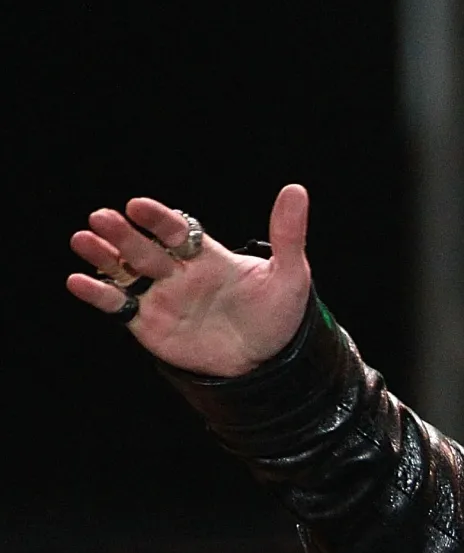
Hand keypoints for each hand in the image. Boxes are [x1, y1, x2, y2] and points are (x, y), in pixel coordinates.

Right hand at [66, 184, 313, 377]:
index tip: (138, 206)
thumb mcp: (290, 274)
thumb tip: (296, 190)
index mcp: (206, 255)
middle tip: (101, 217)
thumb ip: (287, 234)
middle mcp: (177, 271)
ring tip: (82, 240)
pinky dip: (97, 294)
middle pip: (143, 247)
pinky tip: (77, 281)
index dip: (158, 218)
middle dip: (122, 233)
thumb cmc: (279, 315)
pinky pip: (118, 306)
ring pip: (123, 271)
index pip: (177, 230)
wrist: (268, 362)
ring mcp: (159, 296)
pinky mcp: (147, 323)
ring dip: (102, 256)